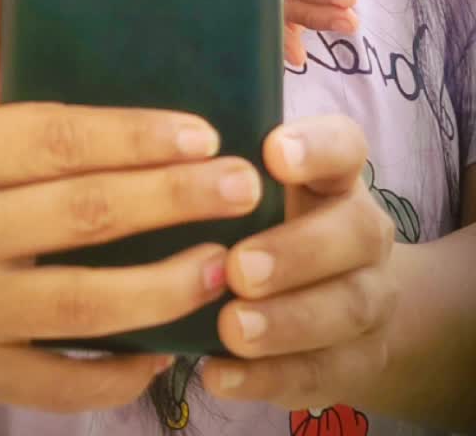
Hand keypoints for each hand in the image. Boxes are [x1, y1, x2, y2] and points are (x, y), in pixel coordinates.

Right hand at [0, 0, 265, 412]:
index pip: (52, 138)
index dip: (132, 135)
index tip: (202, 131)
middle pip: (80, 213)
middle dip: (171, 199)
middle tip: (242, 184)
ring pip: (77, 304)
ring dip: (162, 288)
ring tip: (228, 264)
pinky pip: (52, 381)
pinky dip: (112, 374)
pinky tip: (167, 350)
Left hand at [202, 114, 396, 409]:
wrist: (338, 294)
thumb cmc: (269, 221)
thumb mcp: (257, 187)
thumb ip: (222, 175)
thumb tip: (153, 156)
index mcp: (336, 175)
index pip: (345, 145)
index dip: (316, 147)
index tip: (272, 153)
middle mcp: (364, 231)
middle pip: (355, 233)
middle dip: (296, 252)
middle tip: (238, 268)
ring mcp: (370, 296)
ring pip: (346, 308)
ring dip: (286, 321)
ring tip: (231, 327)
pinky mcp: (358, 359)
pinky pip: (323, 372)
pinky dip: (269, 378)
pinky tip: (220, 375)